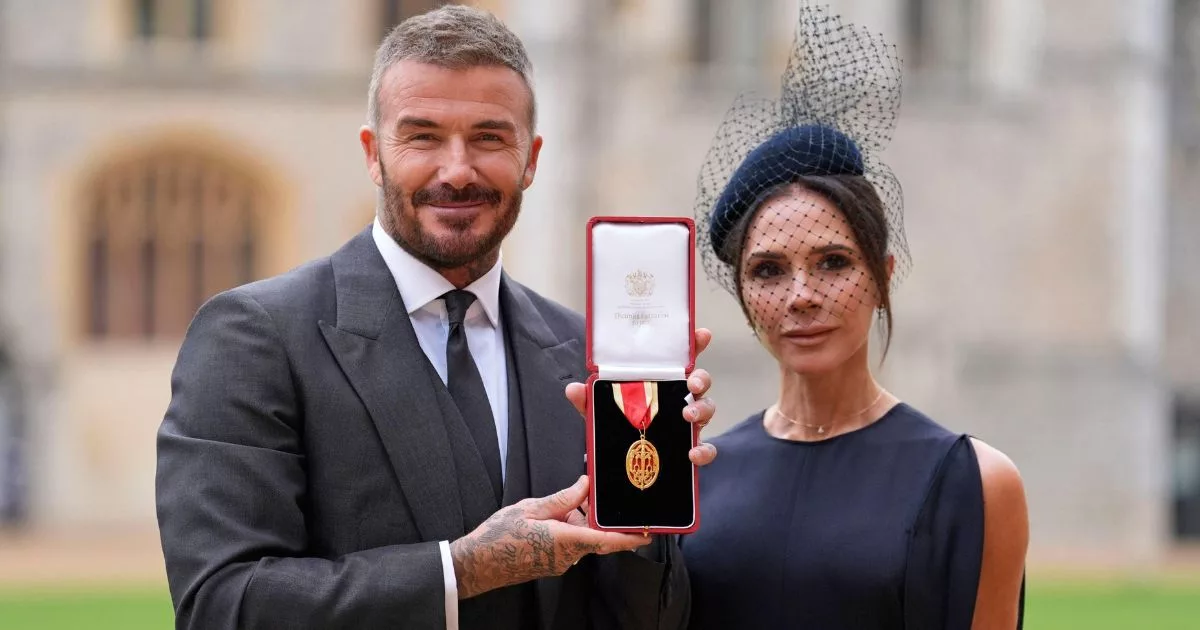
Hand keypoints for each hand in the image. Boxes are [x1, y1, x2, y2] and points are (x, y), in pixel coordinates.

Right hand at [450, 475, 650, 598]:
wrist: (477, 563)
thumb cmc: (499, 536)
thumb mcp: (530, 508)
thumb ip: (563, 498)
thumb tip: (586, 486)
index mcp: (565, 540)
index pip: (606, 540)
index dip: (630, 538)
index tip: (648, 534)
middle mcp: (567, 556)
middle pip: (595, 535)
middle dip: (598, 516)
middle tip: (596, 495)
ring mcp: (559, 562)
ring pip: (582, 538)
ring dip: (580, 521)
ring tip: (567, 500)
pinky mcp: (551, 563)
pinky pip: (570, 544)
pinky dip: (569, 528)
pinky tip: (556, 515)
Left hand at [565, 328, 717, 465]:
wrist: (624, 458)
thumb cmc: (620, 423)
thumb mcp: (602, 409)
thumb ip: (589, 399)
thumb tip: (573, 389)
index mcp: (662, 381)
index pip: (682, 357)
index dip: (694, 344)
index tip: (702, 334)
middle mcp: (680, 397)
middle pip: (700, 380)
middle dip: (701, 378)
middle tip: (691, 384)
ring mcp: (689, 421)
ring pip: (707, 408)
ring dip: (702, 409)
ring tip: (688, 416)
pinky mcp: (691, 445)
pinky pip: (706, 447)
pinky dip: (704, 450)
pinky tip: (692, 453)